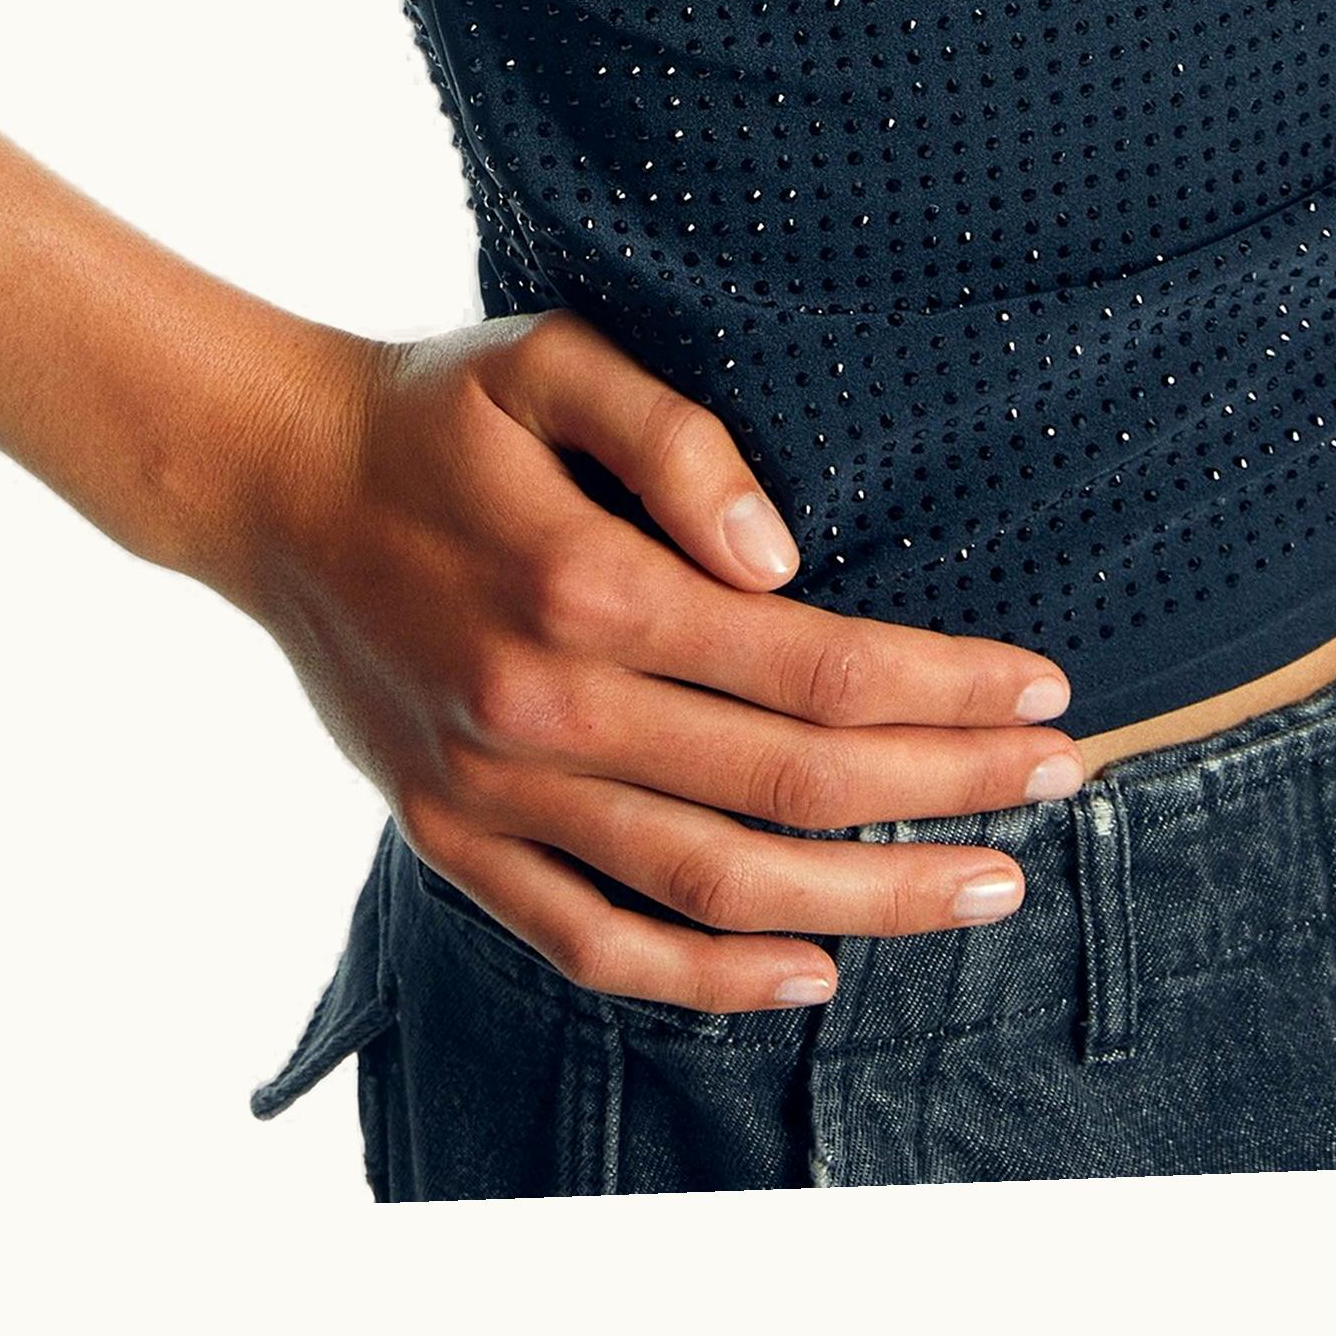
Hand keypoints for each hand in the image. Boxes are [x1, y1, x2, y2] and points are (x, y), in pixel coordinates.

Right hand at [221, 308, 1079, 1011]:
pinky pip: (595, 943)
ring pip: (716, 885)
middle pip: (793, 787)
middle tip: (1063, 781)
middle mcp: (549, 706)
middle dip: (949, 792)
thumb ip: (674, 433)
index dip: (944, 687)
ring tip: (987, 886)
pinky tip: (807, 971)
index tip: (1044, 689)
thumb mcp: (544, 357)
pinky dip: (708, 977)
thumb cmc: (434, 408)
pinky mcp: (454, 843)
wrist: (271, 482)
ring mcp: (498, 794)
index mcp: (588, 583)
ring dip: (869, 902)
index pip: (815, 664)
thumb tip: (782, 554)